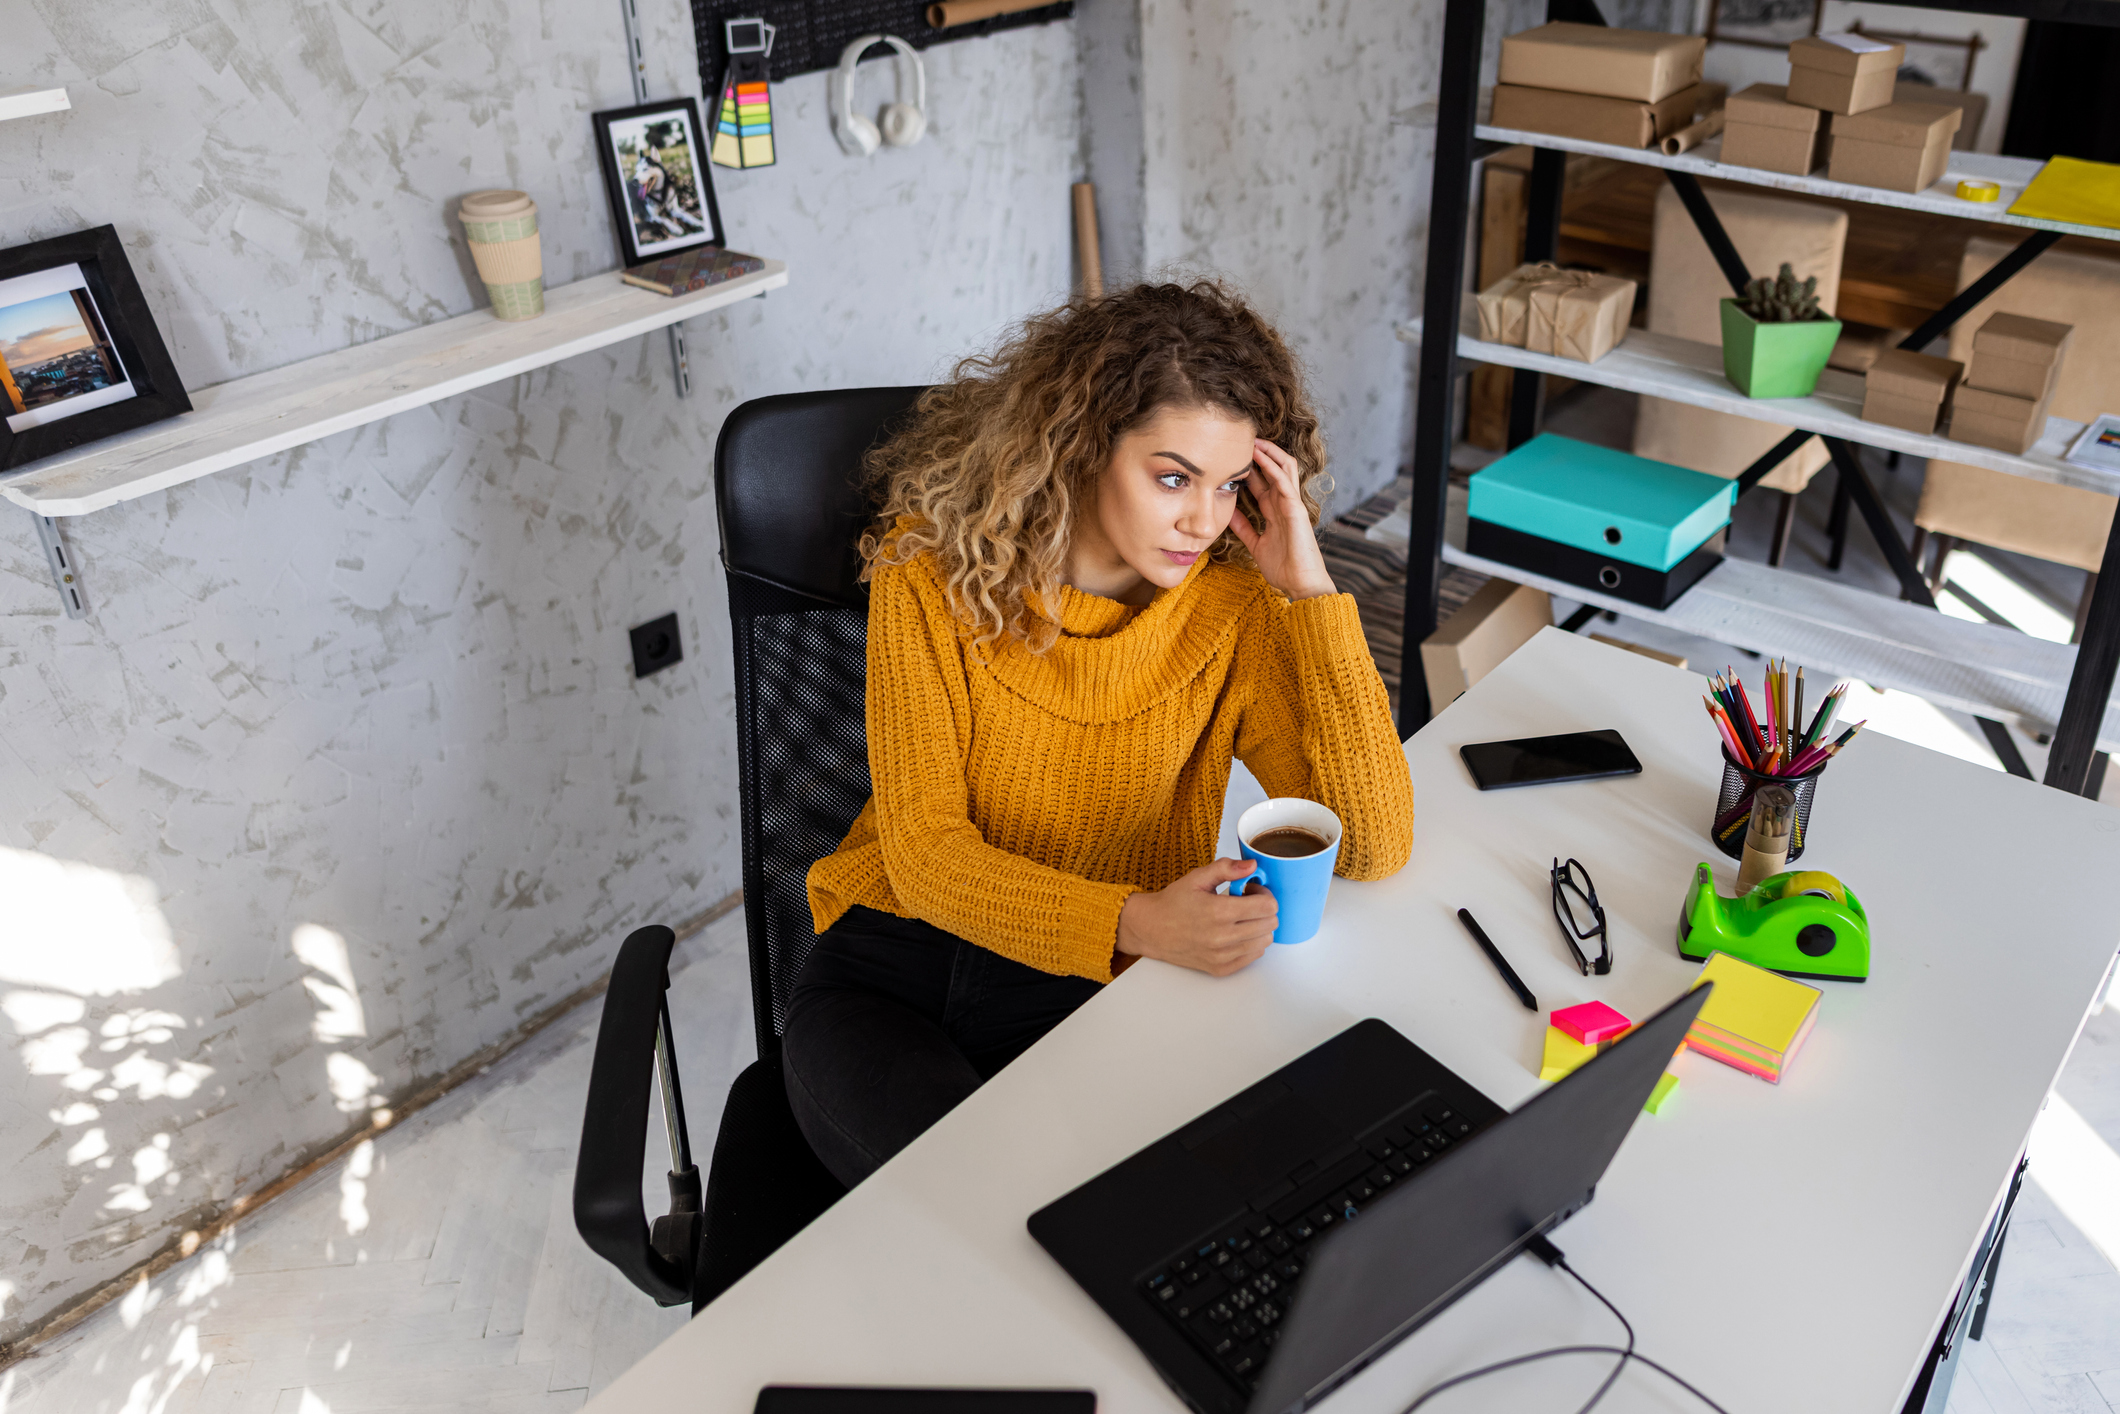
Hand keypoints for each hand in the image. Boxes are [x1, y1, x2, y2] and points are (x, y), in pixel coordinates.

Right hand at [1116, 859, 1278, 976]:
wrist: (1151, 929)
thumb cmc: (1173, 903)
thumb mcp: (1197, 877)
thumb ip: (1226, 868)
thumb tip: (1252, 866)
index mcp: (1219, 911)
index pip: (1268, 906)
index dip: (1264, 893)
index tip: (1251, 889)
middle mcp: (1222, 937)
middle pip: (1270, 924)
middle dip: (1264, 909)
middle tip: (1247, 902)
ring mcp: (1222, 956)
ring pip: (1265, 942)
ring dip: (1259, 927)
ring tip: (1240, 918)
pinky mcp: (1220, 968)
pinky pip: (1253, 956)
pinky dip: (1251, 943)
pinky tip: (1236, 932)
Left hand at [1228, 438, 1336, 600]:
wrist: (1300, 584)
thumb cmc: (1283, 568)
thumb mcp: (1256, 544)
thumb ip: (1244, 528)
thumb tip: (1228, 513)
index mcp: (1276, 512)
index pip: (1263, 482)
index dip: (1249, 468)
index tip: (1231, 457)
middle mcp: (1285, 504)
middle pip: (1274, 470)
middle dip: (1260, 454)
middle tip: (1241, 440)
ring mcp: (1292, 504)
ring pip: (1283, 468)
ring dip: (1268, 453)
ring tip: (1252, 439)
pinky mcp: (1296, 509)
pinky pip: (1284, 482)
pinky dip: (1272, 467)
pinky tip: (1259, 456)